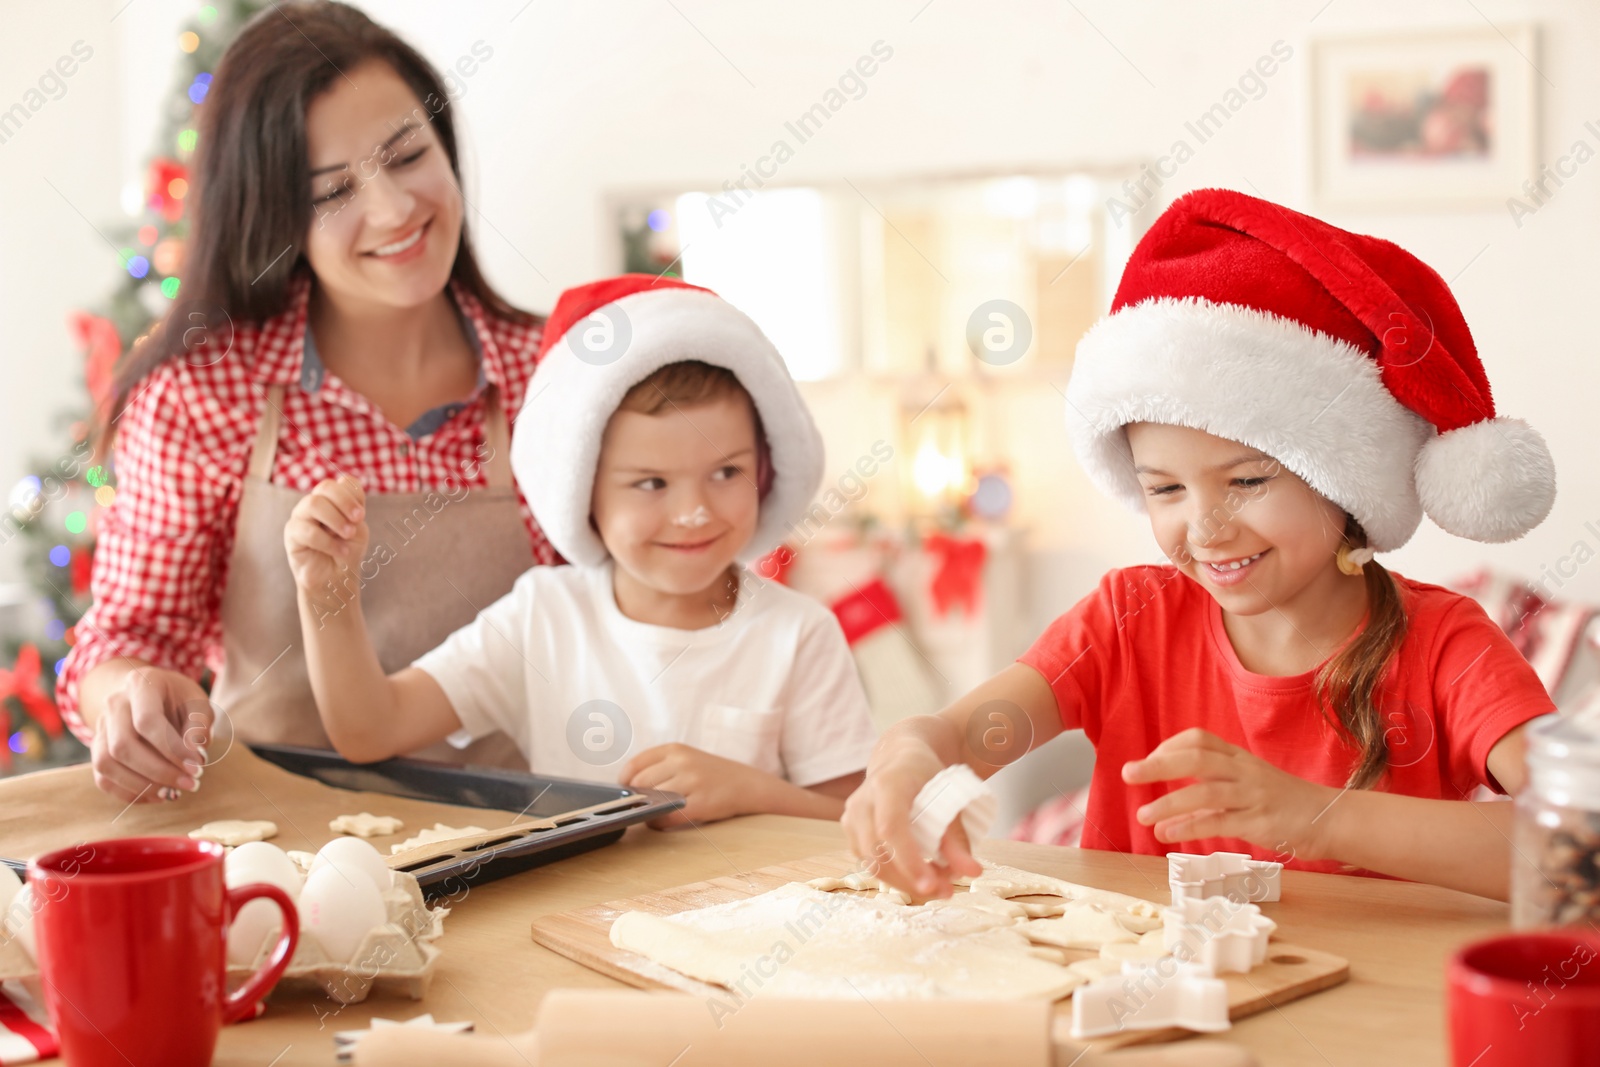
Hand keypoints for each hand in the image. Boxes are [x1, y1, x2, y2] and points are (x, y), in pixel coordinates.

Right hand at [90, 666, 211, 802]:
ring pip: (106, 763)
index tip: (197, 765)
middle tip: (190, 783)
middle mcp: (114, 704)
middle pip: (122, 746)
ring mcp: (101, 727)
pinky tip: (158, 794)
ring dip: (142, 786)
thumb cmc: (180, 699)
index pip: (146, 721)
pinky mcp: (97, 749)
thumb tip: (193, 756)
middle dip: (158, 771)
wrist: (152, 695)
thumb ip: (198, 725)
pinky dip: (129, 793)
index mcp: (140, 684)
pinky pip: (103, 778)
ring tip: (174, 792)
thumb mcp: (197, 702)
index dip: (172, 749)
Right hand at [284, 475, 367, 598]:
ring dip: (335, 519)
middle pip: (326, 487)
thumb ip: (353, 508)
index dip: (352, 495)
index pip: (342, 482)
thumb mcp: (358, 529)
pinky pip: (307, 530)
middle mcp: (316, 503)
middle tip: (357, 520)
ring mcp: (301, 516)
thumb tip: (343, 484)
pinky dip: (328, 541)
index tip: (360, 516)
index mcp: (334, 500)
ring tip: (347, 535)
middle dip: (344, 502)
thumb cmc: (347, 551)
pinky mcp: (291, 533)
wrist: (336, 579)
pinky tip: (340, 551)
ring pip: (313, 503)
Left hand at [621, 743, 773, 828]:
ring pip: (652, 800)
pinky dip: (659, 823)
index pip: (635, 764)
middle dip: (637, 798)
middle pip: (640, 783)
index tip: (626, 792)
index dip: (625, 781)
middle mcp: (683, 761)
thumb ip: (660, 768)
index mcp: (675, 749)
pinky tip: (664, 822)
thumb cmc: (712, 775)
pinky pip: (667, 816)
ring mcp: (693, 781)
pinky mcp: (701, 803)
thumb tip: (627, 788)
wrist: (749, 785)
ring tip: (655, 815)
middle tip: (643, 807)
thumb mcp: (687, 759)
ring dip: (648, 812)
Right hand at [840, 747, 982, 898]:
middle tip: (946, 891)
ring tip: (938, 883)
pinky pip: (869, 863)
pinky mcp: (850, 832)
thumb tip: (973, 873)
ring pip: (871, 864)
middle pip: (878, 853)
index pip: (891, 828)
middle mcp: (862, 801)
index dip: (909, 860)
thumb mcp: (948, 796)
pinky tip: (919, 874)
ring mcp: (851, 817)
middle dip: (911, 880)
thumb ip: (958, 837)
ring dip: (904, 882)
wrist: (898, 759)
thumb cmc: (925, 775)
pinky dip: (895, 875)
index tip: (932, 885)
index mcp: (887, 785)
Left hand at [1121, 728, 1337, 859]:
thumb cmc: (1281, 803)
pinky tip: (1169, 834)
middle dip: (1158, 765)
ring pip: (1206, 791)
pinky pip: (1220, 821)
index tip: (1148, 762)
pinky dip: (1190, 827)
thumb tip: (1163, 819)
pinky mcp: (1260, 822)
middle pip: (1197, 758)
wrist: (1329, 819)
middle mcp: (1244, 770)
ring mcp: (1253, 795)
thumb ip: (1205, 800)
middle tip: (1128, 774)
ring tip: (1143, 816)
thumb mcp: (1244, 789)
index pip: (1198, 739)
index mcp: (1239, 757)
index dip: (1169, 747)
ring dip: (1169, 803)